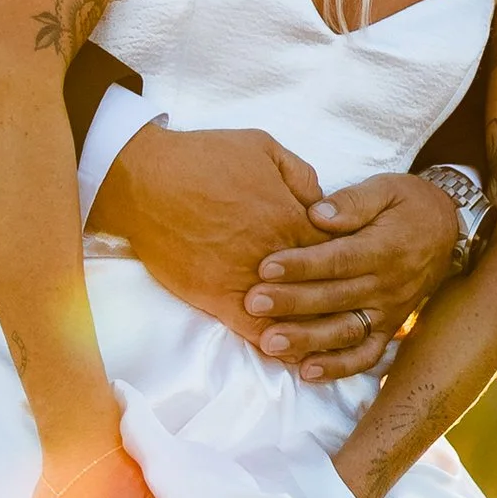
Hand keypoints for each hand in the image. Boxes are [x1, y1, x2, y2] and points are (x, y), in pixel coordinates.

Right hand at [93, 122, 329, 331]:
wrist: (145, 180)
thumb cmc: (203, 158)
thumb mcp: (262, 147)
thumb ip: (301, 175)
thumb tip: (322, 203)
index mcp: (291, 217)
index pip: (338, 251)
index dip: (348, 261)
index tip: (351, 267)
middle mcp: (275, 255)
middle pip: (322, 289)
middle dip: (338, 300)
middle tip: (347, 308)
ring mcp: (246, 280)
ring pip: (293, 317)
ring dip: (311, 329)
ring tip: (325, 338)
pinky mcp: (217, 299)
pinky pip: (255, 331)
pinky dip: (274, 344)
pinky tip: (287, 350)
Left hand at [244, 169, 460, 378]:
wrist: (448, 229)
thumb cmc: (408, 204)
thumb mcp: (385, 188)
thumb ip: (352, 202)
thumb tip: (316, 212)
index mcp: (383, 248)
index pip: (337, 260)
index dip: (301, 265)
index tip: (265, 267)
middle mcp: (387, 284)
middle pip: (334, 297)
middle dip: (291, 303)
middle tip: (253, 304)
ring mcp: (389, 311)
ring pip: (346, 331)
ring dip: (307, 340)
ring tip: (270, 343)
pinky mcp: (390, 328)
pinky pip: (367, 354)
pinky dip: (339, 367)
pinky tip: (307, 371)